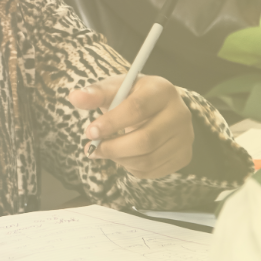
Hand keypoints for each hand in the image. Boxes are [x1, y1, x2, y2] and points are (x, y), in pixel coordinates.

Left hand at [69, 74, 193, 178]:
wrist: (159, 109)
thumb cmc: (133, 97)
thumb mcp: (117, 89)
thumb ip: (96, 94)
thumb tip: (75, 97)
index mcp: (162, 90)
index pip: (137, 109)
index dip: (111, 123)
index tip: (89, 132)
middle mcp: (180, 114)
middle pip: (145, 139)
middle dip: (113, 148)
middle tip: (92, 149)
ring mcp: (185, 137)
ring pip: (147, 159)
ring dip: (119, 159)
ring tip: (106, 151)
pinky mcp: (184, 156)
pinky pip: (152, 171)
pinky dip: (131, 168)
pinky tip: (124, 156)